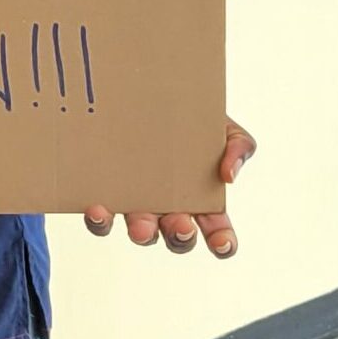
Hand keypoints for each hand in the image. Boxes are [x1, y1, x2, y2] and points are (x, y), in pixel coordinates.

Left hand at [84, 117, 254, 257]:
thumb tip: (229, 175)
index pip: (217, 230)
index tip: (222, 244)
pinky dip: (100, 220)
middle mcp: (169, 207)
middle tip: (182, 227)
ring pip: (140, 231)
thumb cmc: (193, 118)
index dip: (222, 242)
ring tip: (141, 227)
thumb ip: (239, 147)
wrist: (149, 94)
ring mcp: (137, 201)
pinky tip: (98, 209)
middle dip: (180, 236)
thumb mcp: (224, 128)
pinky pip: (102, 218)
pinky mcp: (107, 192)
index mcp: (202, 198)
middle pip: (177, 236)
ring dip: (142, 233)